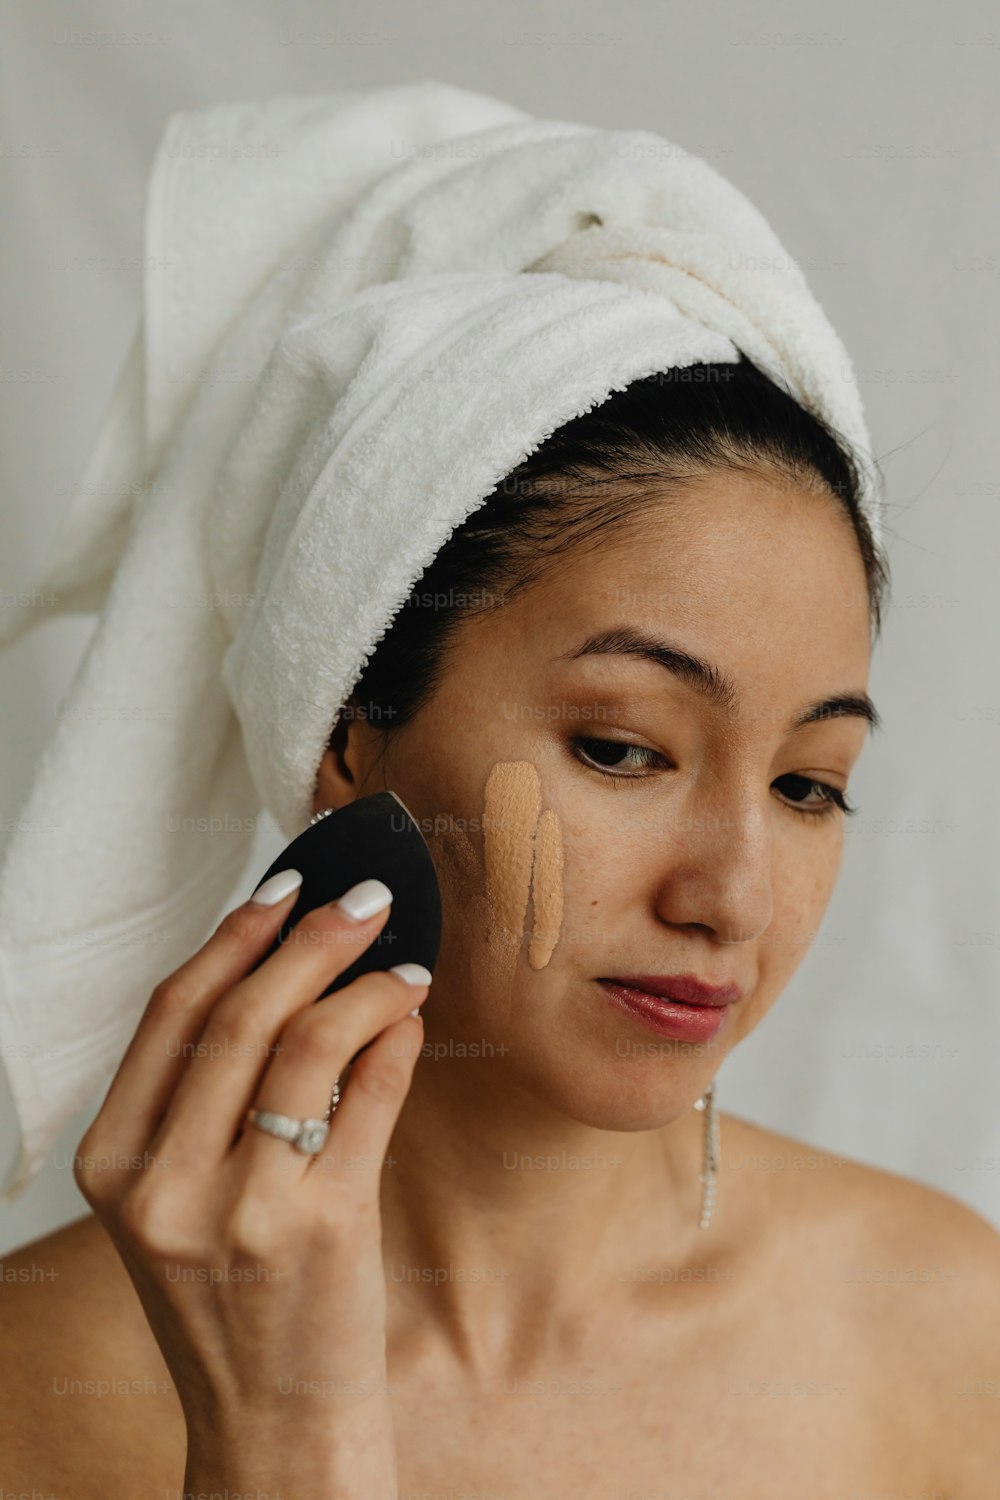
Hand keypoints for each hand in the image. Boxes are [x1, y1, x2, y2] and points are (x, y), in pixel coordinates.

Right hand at [72, 871, 429, 1496]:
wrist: (271, 1428)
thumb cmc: (231, 1301)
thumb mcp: (175, 1202)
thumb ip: (201, 1101)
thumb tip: (279, 967)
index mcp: (114, 1166)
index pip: (171, 1013)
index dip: (234, 936)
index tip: (285, 887)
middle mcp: (165, 1183)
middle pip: (241, 1012)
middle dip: (312, 936)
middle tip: (367, 899)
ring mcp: (243, 1208)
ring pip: (307, 1042)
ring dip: (366, 984)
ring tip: (403, 964)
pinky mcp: (325, 1226)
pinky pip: (370, 1096)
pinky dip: (396, 1041)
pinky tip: (410, 1022)